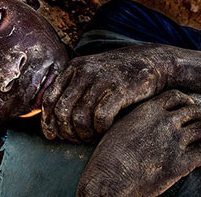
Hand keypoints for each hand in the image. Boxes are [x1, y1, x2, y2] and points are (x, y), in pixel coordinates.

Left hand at [41, 46, 169, 142]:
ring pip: (79, 118)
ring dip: (84, 134)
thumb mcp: (92, 72)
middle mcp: (85, 71)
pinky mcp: (120, 89)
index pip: (49, 99)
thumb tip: (52, 119)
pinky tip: (105, 130)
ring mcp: (102, 79)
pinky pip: (100, 117)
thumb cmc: (119, 73)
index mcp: (75, 67)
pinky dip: (100, 130)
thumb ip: (73, 88)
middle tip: (78, 139)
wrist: (152, 61)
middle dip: (67, 132)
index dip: (48, 121)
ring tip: (91, 137)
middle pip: (62, 111)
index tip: (53, 136)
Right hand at [76, 90, 200, 196]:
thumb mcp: (118, 128)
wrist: (108, 180)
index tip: (193, 109)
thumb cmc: (108, 158)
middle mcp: (165, 121)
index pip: (177, 97)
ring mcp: (174, 141)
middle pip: (196, 111)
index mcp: (149, 110)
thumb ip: (135, 121)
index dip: (188, 102)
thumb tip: (140, 123)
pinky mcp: (180, 162)